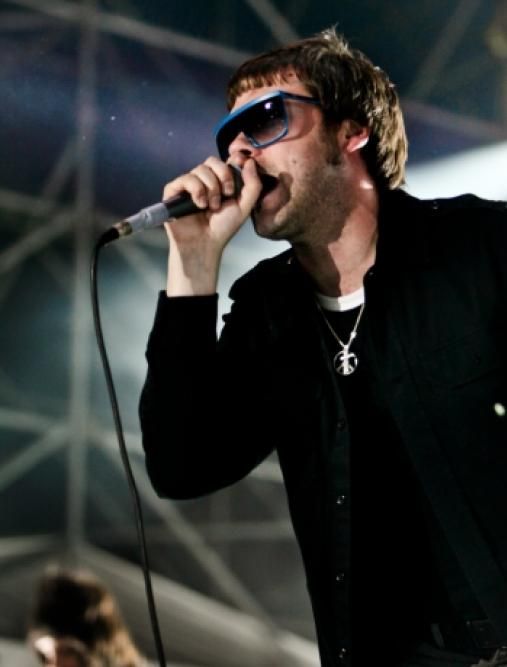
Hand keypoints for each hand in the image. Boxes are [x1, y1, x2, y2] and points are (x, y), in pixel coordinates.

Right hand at [163, 157, 261, 295]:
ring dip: (210, 188)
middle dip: (223, 177)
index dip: (232, 162)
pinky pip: (186, 178)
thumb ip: (252, 184)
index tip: (239, 170)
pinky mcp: (173, 190)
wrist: (205, 244)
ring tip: (211, 207)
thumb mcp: (244, 206)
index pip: (224, 160)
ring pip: (200, 170)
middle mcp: (203, 180)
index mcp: (219, 181)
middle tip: (226, 195)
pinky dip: (196, 191)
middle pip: (212, 161)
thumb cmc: (222, 228)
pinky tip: (199, 205)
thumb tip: (250, 161)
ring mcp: (187, 184)